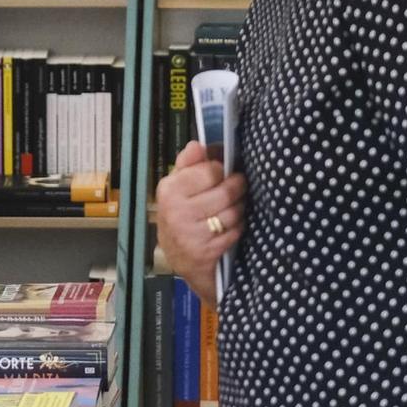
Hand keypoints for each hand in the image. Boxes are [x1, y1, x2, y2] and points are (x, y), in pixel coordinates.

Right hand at [154, 141, 246, 299]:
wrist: (182, 262)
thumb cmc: (183, 218)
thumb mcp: (179, 190)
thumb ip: (189, 165)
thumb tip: (198, 144)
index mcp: (169, 190)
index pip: (210, 169)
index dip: (222, 171)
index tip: (221, 175)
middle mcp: (175, 210)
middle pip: (225, 190)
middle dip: (236, 191)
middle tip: (235, 192)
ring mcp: (189, 232)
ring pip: (233, 211)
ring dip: (238, 211)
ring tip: (230, 212)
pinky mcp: (204, 251)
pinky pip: (235, 231)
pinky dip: (237, 229)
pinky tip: (229, 230)